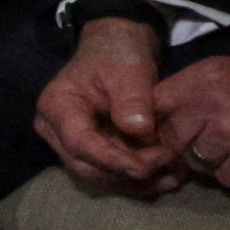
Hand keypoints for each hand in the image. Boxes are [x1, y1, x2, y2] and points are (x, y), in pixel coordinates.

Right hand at [35, 15, 178, 192]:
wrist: (119, 46)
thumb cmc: (117, 53)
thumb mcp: (127, 69)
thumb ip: (132, 99)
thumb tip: (139, 131)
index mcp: (57, 107)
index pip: (79, 143)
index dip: (111, 160)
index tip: (145, 167)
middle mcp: (57, 132)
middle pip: (87, 166)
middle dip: (126, 172)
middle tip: (165, 162)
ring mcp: (74, 144)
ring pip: (100, 176)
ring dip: (135, 182)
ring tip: (172, 177)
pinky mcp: (93, 151)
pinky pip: (112, 174)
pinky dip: (138, 180)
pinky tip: (166, 178)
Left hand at [147, 52, 229, 194]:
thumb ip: (201, 94)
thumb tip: (166, 121)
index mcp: (205, 75)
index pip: (155, 104)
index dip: (159, 124)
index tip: (172, 134)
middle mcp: (210, 99)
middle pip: (171, 138)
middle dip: (188, 149)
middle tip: (215, 148)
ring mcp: (229, 130)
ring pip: (197, 162)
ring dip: (217, 164)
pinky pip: (226, 180)